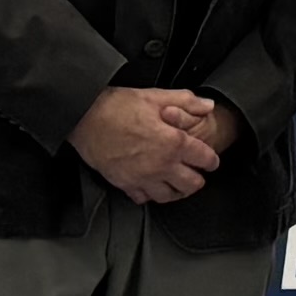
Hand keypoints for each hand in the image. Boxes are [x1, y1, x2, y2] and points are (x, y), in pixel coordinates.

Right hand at [72, 84, 226, 204]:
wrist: (84, 117)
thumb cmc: (116, 107)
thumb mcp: (155, 96)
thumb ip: (186, 101)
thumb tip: (207, 106)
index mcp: (173, 143)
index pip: (205, 159)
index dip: (211, 160)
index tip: (210, 160)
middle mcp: (161, 164)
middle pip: (192, 184)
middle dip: (198, 178)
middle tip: (196, 172)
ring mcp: (143, 177)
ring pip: (170, 196)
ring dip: (176, 189)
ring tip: (177, 182)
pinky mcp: (125, 183)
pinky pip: (144, 198)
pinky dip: (150, 194)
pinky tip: (151, 184)